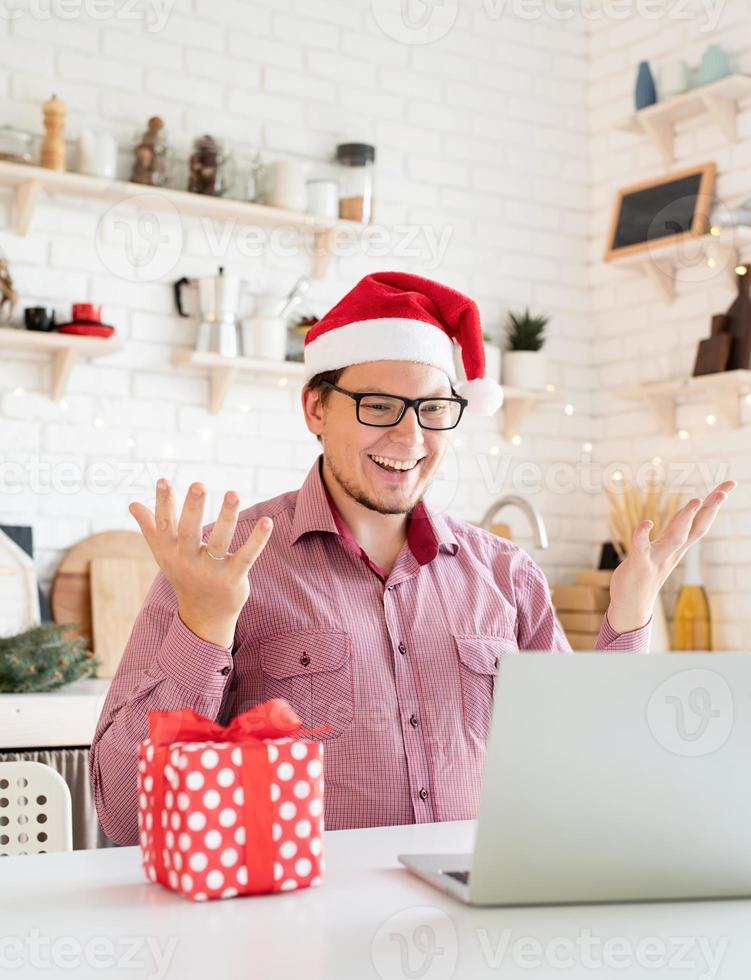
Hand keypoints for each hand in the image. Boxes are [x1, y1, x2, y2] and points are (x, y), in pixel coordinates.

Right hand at [129, 479, 272, 646]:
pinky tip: (267, 522)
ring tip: (233, 493)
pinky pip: (246, 556)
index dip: (163, 503)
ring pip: (219, 541)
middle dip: (193, 508)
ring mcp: (211, 571)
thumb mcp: (164, 554)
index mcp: (170, 552)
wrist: (204, 615)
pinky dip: (257, 540)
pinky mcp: (233, 578)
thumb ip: (151, 528)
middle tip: (198, 484)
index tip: (163, 480)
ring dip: (226, 517)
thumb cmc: (184, 575)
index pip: (164, 525)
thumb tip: (132, 503)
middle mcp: (188, 560)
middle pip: (189, 531)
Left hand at [607, 480, 736, 633]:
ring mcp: (657, 558)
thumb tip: (691, 511)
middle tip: (724, 491)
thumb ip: (678, 531)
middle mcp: (673, 551)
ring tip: (695, 501)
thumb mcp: (667, 549)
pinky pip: (641, 547)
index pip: (703, 521)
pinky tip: (646, 523)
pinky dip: (643, 535)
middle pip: (696, 528)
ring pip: (675, 538)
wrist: (633, 604)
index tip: (730, 484)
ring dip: (685, 520)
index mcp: (680, 546)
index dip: (715, 503)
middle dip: (710, 509)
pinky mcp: (639, 564)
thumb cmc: (648, 572)